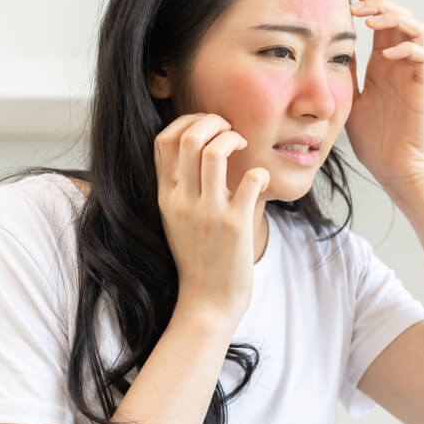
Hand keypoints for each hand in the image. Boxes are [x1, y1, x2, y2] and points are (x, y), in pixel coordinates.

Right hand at [153, 113, 269, 321]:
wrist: (207, 302)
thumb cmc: (199, 258)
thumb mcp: (177, 219)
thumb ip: (183, 187)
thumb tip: (202, 151)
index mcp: (166, 196)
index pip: (162, 140)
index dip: (186, 121)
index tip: (208, 126)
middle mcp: (182, 201)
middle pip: (189, 137)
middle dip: (214, 121)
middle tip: (231, 130)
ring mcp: (208, 213)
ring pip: (215, 152)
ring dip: (234, 139)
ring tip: (245, 148)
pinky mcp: (235, 225)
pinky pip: (250, 180)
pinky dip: (260, 172)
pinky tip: (260, 181)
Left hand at [345, 0, 423, 199]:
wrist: (396, 169)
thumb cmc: (374, 140)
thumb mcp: (349, 100)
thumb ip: (344, 75)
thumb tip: (326, 52)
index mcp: (382, 64)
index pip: (379, 21)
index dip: (368, 1)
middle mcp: (399, 63)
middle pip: (398, 16)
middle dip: (377, 3)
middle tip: (355, 2)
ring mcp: (412, 72)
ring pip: (415, 27)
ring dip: (394, 17)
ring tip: (371, 20)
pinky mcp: (422, 86)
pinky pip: (422, 55)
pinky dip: (407, 47)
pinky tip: (387, 52)